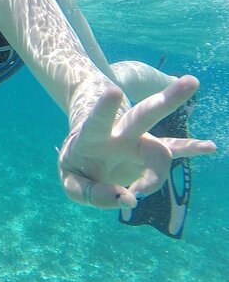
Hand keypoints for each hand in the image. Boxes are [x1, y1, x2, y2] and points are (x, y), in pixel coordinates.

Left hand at [57, 75, 215, 208]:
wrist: (85, 158)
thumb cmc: (77, 167)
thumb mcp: (71, 181)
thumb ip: (92, 194)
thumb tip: (129, 199)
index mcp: (92, 136)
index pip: (98, 121)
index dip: (105, 108)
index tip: (115, 90)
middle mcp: (119, 134)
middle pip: (142, 116)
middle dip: (165, 100)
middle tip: (191, 82)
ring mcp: (138, 143)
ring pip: (163, 144)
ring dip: (187, 144)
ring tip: (209, 147)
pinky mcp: (149, 154)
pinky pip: (173, 152)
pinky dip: (190, 150)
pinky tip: (210, 147)